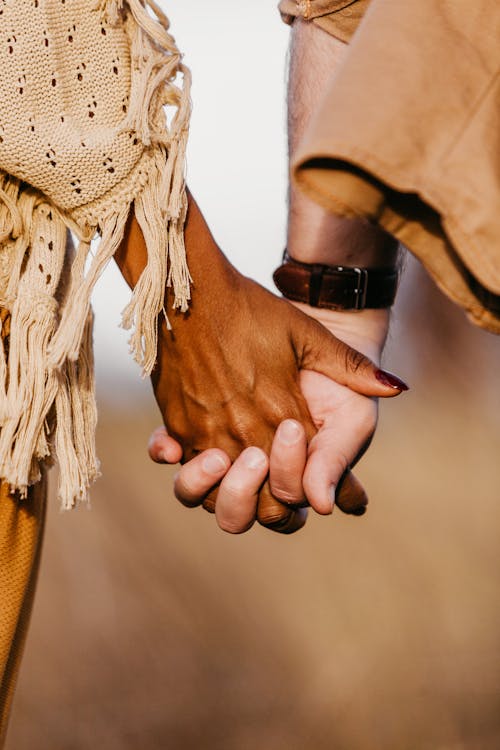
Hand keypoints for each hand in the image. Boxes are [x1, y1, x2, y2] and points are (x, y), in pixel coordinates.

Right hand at [147, 197, 405, 532]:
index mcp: (282, 411)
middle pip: (260, 496)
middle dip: (269, 500)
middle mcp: (244, 429)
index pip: (300, 474)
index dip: (306, 483)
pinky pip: (187, 465)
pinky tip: (202, 457)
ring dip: (229, 490)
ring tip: (235, 471)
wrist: (192, 287)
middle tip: (270, 481)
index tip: (307, 477)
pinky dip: (194, 468)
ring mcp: (207, 429)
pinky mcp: (177, 423)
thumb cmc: (252, 309)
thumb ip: (352, 368)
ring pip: (219, 490)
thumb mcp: (308, 334)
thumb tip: (399, 388)